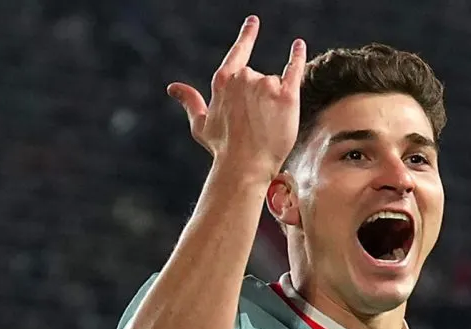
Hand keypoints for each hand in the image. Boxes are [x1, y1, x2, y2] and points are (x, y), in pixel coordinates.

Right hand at [167, 16, 305, 178]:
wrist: (245, 166)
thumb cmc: (222, 148)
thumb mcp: (201, 124)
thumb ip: (190, 101)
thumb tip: (172, 88)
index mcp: (224, 81)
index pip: (238, 52)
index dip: (247, 35)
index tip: (254, 21)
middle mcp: (244, 77)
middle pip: (257, 78)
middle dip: (258, 97)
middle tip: (254, 124)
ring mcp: (265, 85)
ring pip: (274, 83)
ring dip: (272, 101)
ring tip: (266, 125)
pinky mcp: (286, 96)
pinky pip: (294, 70)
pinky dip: (297, 56)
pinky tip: (298, 45)